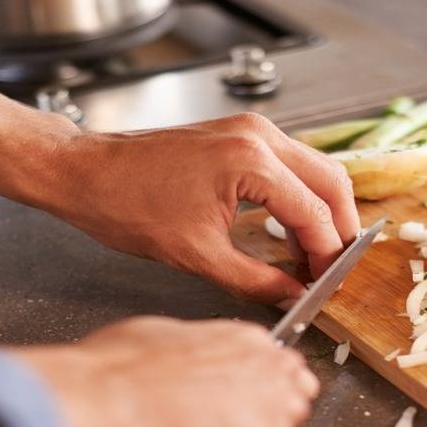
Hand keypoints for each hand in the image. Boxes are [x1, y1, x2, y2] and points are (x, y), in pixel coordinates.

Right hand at [10, 316, 317, 426]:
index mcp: (246, 339)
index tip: (238, 408)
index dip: (257, 394)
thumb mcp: (161, 337)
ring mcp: (277, 410)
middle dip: (260, 422)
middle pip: (292, 403)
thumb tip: (184, 365)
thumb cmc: (117, 372)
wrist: (108, 403)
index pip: (279, 370)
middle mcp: (271, 369)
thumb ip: (196, 353)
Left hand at [44, 113, 360, 304]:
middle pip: (332, 182)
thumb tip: (291, 297)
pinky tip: (290, 231)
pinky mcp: (240, 134)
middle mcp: (259, 136)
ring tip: (312, 257)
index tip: (326, 286)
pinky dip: (300, 197)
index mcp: (251, 161)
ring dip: (322, 212)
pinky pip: (290, 165)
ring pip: (316, 170)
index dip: (327, 256)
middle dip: (340, 229)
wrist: (87, 173)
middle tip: (333, 270)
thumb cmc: (128, 206)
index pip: (315, 213)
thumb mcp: (197, 256)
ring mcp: (251, 129)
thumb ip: (255, 281)